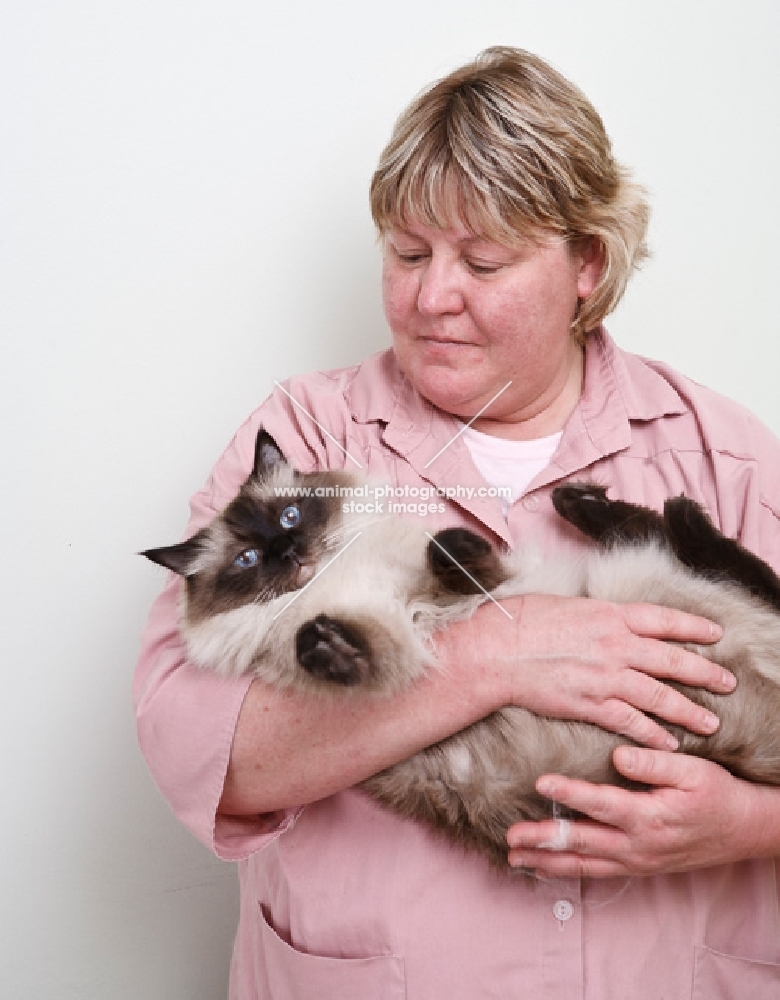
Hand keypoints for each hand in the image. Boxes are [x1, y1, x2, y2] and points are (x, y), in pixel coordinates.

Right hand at [487, 593, 732, 748]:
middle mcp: (616, 645)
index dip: (693, 627)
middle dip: (704, 673)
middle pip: (673, 660)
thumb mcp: (566, 604)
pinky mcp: (591, 704)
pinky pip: (631, 722)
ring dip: (688, 711)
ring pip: (660, 696)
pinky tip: (669, 744)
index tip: (715, 634)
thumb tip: (606, 618)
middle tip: (728, 683)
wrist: (497, 651)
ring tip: (710, 723)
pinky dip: (653, 734)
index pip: (664, 619)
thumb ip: (595, 615)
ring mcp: (606, 677)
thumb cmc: (520, 621)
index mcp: (610, 615)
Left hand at [506, 747, 776, 876]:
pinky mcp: (638, 867)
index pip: (601, 803)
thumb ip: (654, 764)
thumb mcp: (694, 770)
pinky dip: (569, 871)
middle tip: (511, 836)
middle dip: (544, 840)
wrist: (743, 830)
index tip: (541, 781)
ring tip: (515, 857)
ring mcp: (636, 860)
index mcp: (649, 817)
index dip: (569, 793)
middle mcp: (638, 845)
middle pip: (582, 843)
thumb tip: (618, 757)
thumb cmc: (716, 794)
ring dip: (548, 861)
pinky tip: (545, 867)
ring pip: (585, 865)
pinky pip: (597, 872)